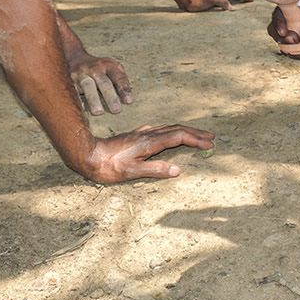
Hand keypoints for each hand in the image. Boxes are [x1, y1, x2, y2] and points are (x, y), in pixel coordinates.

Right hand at [68, 50, 133, 114]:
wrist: (75, 58)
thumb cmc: (99, 68)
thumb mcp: (112, 67)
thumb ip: (120, 79)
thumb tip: (128, 99)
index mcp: (108, 65)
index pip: (118, 77)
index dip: (124, 89)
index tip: (129, 101)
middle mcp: (95, 69)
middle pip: (104, 83)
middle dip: (111, 97)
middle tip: (116, 110)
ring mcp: (82, 74)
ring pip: (88, 86)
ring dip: (93, 100)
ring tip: (98, 112)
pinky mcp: (70, 81)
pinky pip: (75, 91)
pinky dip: (78, 101)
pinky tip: (81, 110)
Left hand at [83, 124, 214, 182]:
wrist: (88, 155)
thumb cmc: (108, 166)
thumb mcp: (132, 172)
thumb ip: (156, 170)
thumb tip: (178, 170)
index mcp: (150, 142)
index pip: (179, 137)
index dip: (196, 140)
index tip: (210, 145)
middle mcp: (148, 134)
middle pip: (177, 129)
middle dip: (195, 133)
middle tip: (211, 137)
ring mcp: (141, 133)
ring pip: (168, 128)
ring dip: (185, 131)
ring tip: (196, 135)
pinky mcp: (135, 135)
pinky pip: (159, 129)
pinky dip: (171, 131)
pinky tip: (168, 134)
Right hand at [267, 6, 299, 58]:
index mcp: (287, 10)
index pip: (277, 17)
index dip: (278, 25)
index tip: (284, 33)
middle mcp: (288, 24)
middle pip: (278, 35)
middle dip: (285, 41)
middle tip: (295, 40)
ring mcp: (294, 35)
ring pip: (288, 48)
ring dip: (299, 53)